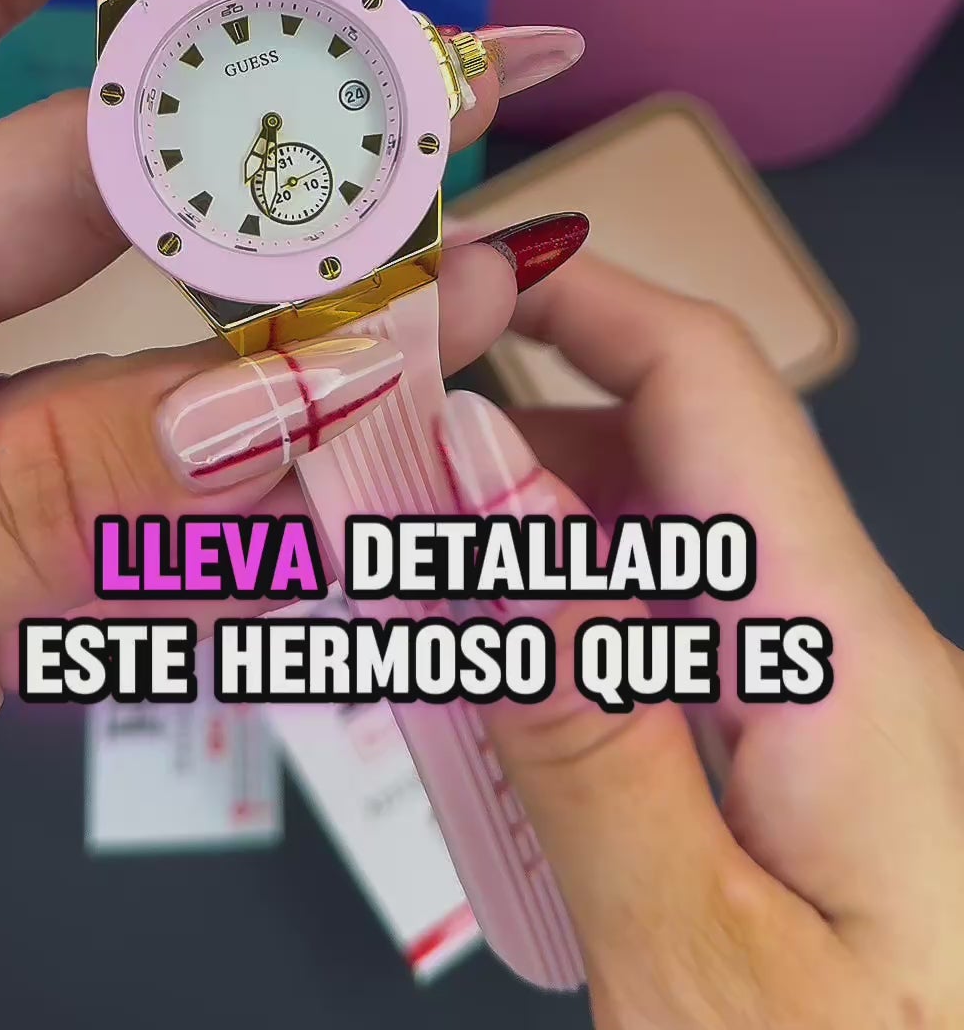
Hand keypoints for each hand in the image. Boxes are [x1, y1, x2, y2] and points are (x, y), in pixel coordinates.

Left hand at [0, 0, 582, 857]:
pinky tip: (365, 448)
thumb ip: (37, 508)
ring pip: (130, 351)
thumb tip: (280, 402)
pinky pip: (125, 516)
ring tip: (455, 271)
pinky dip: (243, 501)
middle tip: (429, 73)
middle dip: (259, 124)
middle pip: (72, 176)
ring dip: (295, 328)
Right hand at [438, 255, 963, 1025]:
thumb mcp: (699, 967)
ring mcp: (853, 719)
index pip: (707, 388)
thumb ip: (587, 723)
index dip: (578, 292)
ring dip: (536, 547)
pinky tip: (506, 699)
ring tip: (408, 593)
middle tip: (362, 468)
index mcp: (851, 666)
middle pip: (675, 460)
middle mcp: (865, 660)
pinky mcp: (831, 776)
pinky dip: (583, 643)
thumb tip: (489, 500)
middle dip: (511, 431)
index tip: (450, 269)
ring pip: (676, 558)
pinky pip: (695, 655)